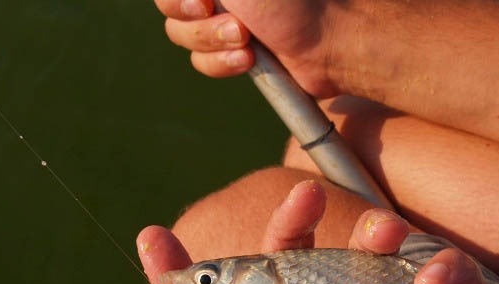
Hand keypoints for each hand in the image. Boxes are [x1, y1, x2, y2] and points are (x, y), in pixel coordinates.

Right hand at [153, 0, 343, 94]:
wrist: (331, 40)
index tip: (204, 2)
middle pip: (168, 5)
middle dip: (192, 17)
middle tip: (236, 24)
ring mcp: (224, 17)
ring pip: (181, 35)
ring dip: (210, 42)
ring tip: (247, 42)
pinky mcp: (236, 51)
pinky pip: (203, 61)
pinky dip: (221, 63)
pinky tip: (248, 61)